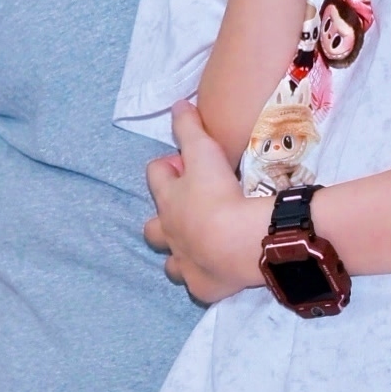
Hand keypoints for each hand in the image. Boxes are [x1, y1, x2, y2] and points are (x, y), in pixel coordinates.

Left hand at [141, 103, 271, 305]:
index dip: (167, 167)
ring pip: (170, 263)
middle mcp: (170, 233)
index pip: (155, 176)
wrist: (238, 243)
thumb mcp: (204, 152)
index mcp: (169, 200)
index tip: (186, 164)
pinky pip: (197, 285)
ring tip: (200, 245)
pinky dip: (204, 278)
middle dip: (164, 219)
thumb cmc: (219, 194)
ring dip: (179, 253)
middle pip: (152, 229)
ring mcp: (185, 263)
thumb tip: (177, 104)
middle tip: (190, 210)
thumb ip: (190, 127)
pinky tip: (217, 273)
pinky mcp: (203, 287)